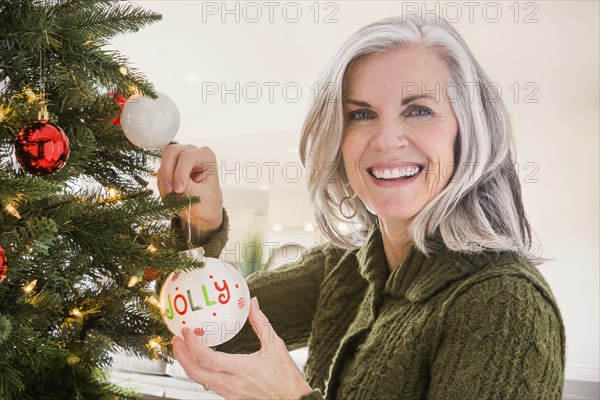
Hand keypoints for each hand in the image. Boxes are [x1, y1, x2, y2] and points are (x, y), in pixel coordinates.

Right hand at [157, 144, 222, 235]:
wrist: (201, 213)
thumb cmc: (206, 203)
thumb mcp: (200, 197)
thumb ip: (189, 188)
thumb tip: (176, 183)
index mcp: (206, 156)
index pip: (187, 157)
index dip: (180, 173)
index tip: (179, 189)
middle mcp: (192, 153)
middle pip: (172, 152)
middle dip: (168, 171)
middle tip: (169, 190)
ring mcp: (179, 158)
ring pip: (163, 161)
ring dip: (164, 179)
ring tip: (171, 194)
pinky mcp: (170, 168)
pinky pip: (160, 172)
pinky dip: (162, 183)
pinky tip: (171, 193)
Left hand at [172, 298, 312, 399]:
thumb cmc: (286, 376)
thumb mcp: (276, 345)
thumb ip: (261, 323)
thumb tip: (254, 303)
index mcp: (242, 369)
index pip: (208, 359)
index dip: (193, 345)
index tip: (187, 331)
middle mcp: (232, 383)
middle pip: (195, 372)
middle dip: (181, 355)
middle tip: (176, 339)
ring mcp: (229, 393)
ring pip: (199, 380)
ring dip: (188, 364)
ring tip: (184, 348)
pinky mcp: (230, 397)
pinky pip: (208, 384)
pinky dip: (199, 371)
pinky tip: (200, 361)